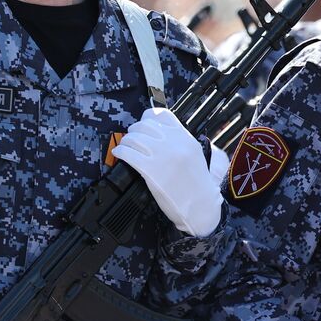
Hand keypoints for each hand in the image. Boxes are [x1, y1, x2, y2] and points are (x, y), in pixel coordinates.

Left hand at [110, 107, 223, 236]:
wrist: (201, 205)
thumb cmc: (195, 183)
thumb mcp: (193, 154)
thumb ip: (178, 141)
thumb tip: (157, 133)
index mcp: (184, 137)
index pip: (161, 115)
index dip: (147, 118)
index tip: (143, 125)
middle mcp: (173, 143)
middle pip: (143, 126)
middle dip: (134, 132)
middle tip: (131, 140)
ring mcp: (161, 155)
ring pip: (133, 138)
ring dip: (125, 142)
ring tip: (124, 148)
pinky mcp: (150, 169)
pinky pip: (128, 153)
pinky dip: (120, 152)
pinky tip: (119, 154)